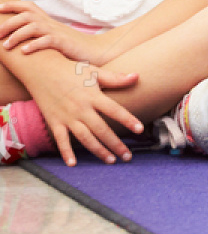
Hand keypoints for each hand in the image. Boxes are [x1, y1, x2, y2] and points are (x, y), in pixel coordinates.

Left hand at [0, 3, 100, 62]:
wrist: (96, 51)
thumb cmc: (72, 47)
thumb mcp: (55, 36)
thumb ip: (40, 34)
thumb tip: (20, 37)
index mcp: (49, 21)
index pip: (29, 6)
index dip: (13, 5)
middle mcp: (52, 24)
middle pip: (28, 15)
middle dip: (9, 23)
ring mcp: (58, 33)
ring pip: (34, 26)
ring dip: (17, 35)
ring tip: (6, 45)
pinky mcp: (65, 43)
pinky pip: (47, 40)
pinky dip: (34, 45)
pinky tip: (24, 51)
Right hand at [25, 57, 143, 166]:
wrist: (41, 70)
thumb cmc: (71, 70)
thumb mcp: (94, 71)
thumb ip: (115, 78)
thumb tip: (137, 76)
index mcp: (93, 96)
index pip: (115, 110)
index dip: (128, 120)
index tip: (140, 130)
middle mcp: (81, 109)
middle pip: (101, 130)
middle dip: (115, 144)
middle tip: (128, 157)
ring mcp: (67, 117)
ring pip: (85, 138)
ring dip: (98, 151)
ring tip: (111, 161)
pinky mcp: (54, 122)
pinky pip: (60, 140)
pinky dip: (66, 152)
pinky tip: (73, 164)